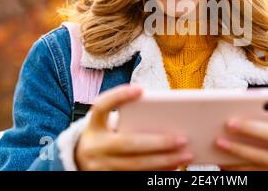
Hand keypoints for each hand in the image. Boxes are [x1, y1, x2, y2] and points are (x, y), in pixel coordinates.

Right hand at [75, 85, 192, 170]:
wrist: (83, 159)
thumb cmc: (106, 133)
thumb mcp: (108, 122)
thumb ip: (129, 116)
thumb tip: (165, 115)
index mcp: (94, 124)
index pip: (101, 106)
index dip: (119, 96)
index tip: (140, 89)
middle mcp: (94, 145)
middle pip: (128, 143)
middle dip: (158, 142)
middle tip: (182, 139)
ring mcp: (99, 166)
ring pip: (135, 164)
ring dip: (164, 160)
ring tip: (185, 155)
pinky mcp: (107, 178)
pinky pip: (136, 176)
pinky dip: (156, 171)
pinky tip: (173, 166)